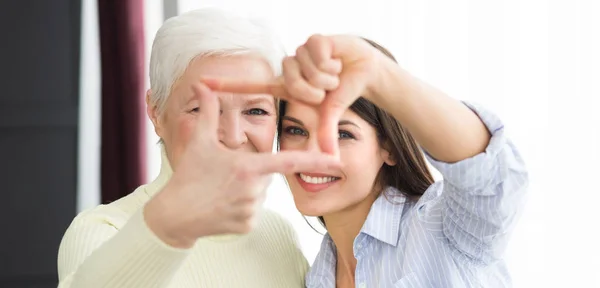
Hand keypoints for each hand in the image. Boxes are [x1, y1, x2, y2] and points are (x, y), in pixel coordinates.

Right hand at [144, 83, 341, 247]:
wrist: (174, 215)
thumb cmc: (188, 175)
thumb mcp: (200, 141)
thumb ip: (208, 111)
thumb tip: (202, 84)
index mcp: (248, 167)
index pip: (288, 161)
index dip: (314, 159)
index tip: (335, 158)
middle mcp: (254, 190)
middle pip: (267, 177)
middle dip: (253, 173)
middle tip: (227, 175)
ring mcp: (251, 210)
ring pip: (260, 195)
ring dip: (247, 190)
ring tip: (221, 191)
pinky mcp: (247, 226)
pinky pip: (253, 212)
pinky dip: (242, 207)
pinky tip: (222, 206)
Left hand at [202, 35, 383, 155]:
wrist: (367, 71)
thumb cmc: (345, 93)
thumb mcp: (331, 114)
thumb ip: (326, 132)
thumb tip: (332, 158)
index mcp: (286, 86)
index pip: (252, 86)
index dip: (227, 85)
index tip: (202, 83)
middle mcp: (290, 68)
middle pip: (291, 82)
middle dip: (315, 90)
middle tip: (327, 89)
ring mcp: (300, 53)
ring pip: (306, 70)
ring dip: (326, 76)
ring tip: (334, 74)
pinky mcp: (314, 40)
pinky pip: (317, 54)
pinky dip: (332, 63)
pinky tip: (338, 60)